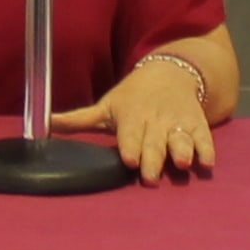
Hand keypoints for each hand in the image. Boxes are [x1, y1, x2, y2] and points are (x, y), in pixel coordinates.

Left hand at [59, 50, 218, 178]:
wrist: (171, 72)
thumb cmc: (131, 96)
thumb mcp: (105, 105)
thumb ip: (77, 120)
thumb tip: (42, 124)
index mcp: (131, 116)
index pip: (129, 134)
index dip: (129, 146)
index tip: (129, 159)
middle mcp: (155, 121)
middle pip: (153, 142)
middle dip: (153, 157)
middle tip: (150, 176)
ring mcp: (177, 123)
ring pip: (180, 139)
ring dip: (181, 150)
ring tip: (182, 163)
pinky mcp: (197, 125)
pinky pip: (203, 137)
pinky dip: (206, 149)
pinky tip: (207, 163)